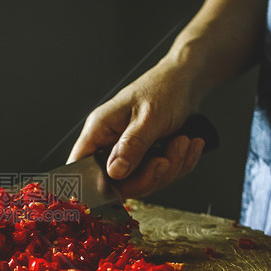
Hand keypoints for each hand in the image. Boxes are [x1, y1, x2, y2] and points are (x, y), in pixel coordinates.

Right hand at [67, 58, 205, 197]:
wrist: (188, 80)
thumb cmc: (164, 88)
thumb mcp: (149, 117)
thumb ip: (131, 145)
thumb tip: (114, 172)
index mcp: (99, 130)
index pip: (80, 166)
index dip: (93, 184)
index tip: (120, 190)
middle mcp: (109, 145)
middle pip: (117, 183)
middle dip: (150, 176)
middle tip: (168, 159)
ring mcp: (129, 153)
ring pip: (143, 181)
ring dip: (171, 168)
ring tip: (183, 142)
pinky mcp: (147, 158)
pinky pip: (161, 175)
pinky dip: (180, 164)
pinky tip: (190, 145)